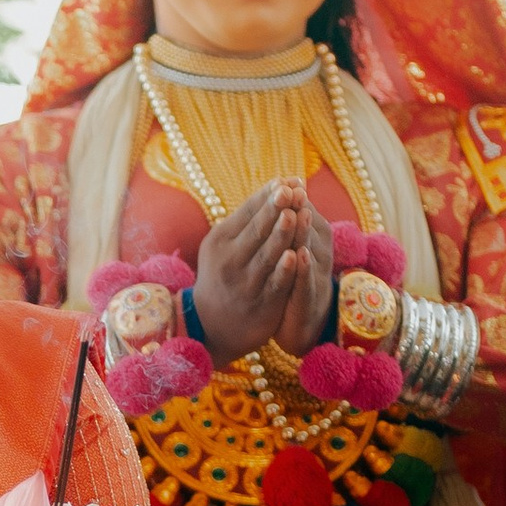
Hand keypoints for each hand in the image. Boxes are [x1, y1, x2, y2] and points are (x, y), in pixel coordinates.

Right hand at [189, 180, 334, 364]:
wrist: (211, 325)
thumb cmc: (224, 274)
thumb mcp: (224, 245)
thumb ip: (247, 219)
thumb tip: (280, 184)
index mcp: (220, 240)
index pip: (247, 212)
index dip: (267, 196)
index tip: (286, 180)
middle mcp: (230, 260)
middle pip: (257, 231)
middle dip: (275, 209)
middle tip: (290, 189)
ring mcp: (245, 284)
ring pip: (267, 256)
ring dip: (282, 234)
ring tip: (294, 214)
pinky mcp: (261, 305)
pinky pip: (275, 284)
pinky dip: (283, 270)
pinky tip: (294, 255)